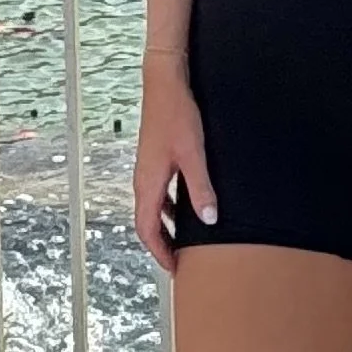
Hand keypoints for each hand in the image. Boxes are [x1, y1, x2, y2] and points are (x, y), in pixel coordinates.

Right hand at [133, 63, 215, 273]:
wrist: (165, 83)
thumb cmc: (176, 114)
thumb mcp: (193, 153)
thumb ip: (200, 188)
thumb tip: (208, 220)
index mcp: (147, 183)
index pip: (147, 230)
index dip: (159, 252)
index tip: (175, 268)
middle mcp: (142, 180)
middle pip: (147, 223)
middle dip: (161, 245)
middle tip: (180, 261)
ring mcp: (147, 170)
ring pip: (153, 208)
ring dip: (165, 227)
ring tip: (184, 240)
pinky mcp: (155, 160)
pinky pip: (158, 193)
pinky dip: (169, 208)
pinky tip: (185, 207)